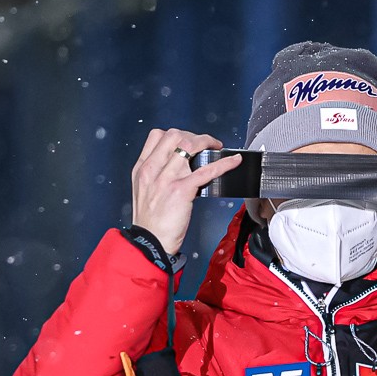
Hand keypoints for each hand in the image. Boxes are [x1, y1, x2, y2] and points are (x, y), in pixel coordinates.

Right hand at [131, 129, 241, 254]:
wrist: (150, 241)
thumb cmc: (151, 221)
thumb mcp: (144, 191)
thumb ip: (157, 174)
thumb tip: (180, 165)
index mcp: (142, 168)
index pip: (157, 136)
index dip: (178, 134)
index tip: (190, 140)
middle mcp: (152, 169)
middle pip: (175, 136)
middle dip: (195, 135)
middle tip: (207, 143)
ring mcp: (167, 178)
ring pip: (189, 146)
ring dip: (209, 142)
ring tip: (218, 147)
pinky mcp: (181, 190)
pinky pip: (206, 170)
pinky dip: (224, 163)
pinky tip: (234, 161)